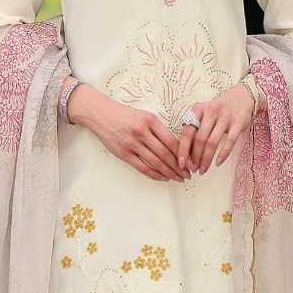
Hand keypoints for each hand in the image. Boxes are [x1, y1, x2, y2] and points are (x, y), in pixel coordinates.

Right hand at [66, 85, 184, 181]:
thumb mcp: (145, 115)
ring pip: (155, 162)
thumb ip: (159, 129)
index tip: (190, 162)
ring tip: (179, 178)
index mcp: (150, 120)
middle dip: (179, 166)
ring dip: (169, 172)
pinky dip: (155, 174)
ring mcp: (132, 143)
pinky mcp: (124, 153)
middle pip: (165, 153)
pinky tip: (164, 178)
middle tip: (188, 174)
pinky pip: (142, 167)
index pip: (171, 140)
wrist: (101, 114)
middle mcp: (142, 132)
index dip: (183, 153)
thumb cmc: (125, 115)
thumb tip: (177, 147)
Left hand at [177, 83, 257, 176]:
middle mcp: (210, 111)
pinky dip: (223, 154)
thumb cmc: (218, 109)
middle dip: (195, 158)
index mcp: (198, 109)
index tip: (181, 163)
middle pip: (199, 140)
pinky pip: (229, 142)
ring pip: (212, 143)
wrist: (242, 96)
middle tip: (194, 169)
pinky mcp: (238, 123)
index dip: (183, 150)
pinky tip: (218, 163)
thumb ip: (194, 128)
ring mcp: (225, 117)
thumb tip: (186, 153)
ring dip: (206, 159)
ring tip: (203, 169)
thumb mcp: (203, 113)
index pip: (187, 132)